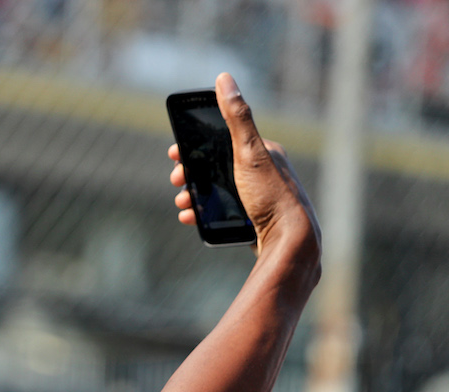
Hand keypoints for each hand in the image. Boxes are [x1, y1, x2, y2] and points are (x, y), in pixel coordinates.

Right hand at [170, 73, 320, 257]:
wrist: (288, 239)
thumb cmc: (271, 194)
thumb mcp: (249, 152)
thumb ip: (236, 117)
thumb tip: (224, 78)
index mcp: (263, 152)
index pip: (223, 141)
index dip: (196, 146)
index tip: (175, 154)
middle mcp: (262, 172)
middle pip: (216, 167)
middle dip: (191, 173)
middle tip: (175, 180)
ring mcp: (257, 196)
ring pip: (217, 190)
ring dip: (193, 194)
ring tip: (181, 203)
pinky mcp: (254, 219)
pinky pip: (222, 212)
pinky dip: (203, 213)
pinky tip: (192, 217)